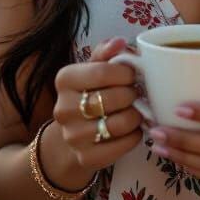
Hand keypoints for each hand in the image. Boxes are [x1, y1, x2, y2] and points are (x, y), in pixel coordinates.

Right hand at [52, 36, 145, 171]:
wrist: (73, 135)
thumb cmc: (89, 94)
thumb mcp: (93, 70)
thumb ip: (106, 53)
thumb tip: (119, 41)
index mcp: (64, 79)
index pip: (103, 71)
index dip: (126, 72)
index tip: (132, 75)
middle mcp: (63, 108)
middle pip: (115, 97)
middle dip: (133, 94)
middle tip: (135, 94)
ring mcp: (73, 136)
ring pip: (121, 122)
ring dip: (136, 116)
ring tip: (135, 111)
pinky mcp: (86, 157)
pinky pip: (123, 144)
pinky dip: (135, 136)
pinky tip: (132, 130)